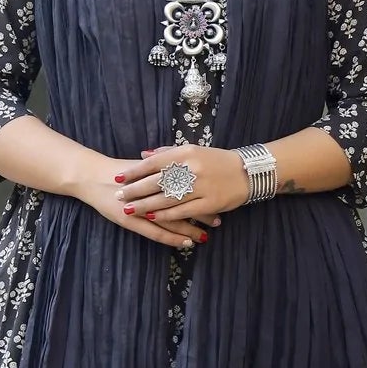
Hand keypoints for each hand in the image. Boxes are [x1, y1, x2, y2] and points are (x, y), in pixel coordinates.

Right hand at [74, 153, 212, 250]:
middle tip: (218, 220)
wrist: (92, 176)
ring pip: (173, 220)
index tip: (218, 199)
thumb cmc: (119, 171)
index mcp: (156, 174)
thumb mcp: (144, 165)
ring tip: (206, 236)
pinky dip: (173, 238)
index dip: (204, 194)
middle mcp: (151, 192)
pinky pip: (157, 233)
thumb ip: (163, 167)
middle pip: (184, 203)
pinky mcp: (132, 222)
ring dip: (191, 229)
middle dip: (202, 213)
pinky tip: (186, 243)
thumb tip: (184, 167)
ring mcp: (141, 208)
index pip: (187, 185)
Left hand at [113, 143, 246, 233]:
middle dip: (135, 190)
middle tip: (118, 196)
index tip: (119, 177)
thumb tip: (143, 155)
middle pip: (157, 181)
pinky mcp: (209, 203)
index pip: (154, 162)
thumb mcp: (193, 150)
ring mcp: (201, 187)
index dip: (135, 171)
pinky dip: (166, 215)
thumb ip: (168, 153)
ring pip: (167, 198)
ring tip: (129, 209)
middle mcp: (192, 168)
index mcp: (186, 152)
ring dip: (145, 205)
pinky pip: (183, 210)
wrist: (248, 172)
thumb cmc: (217, 160)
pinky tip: (152, 217)